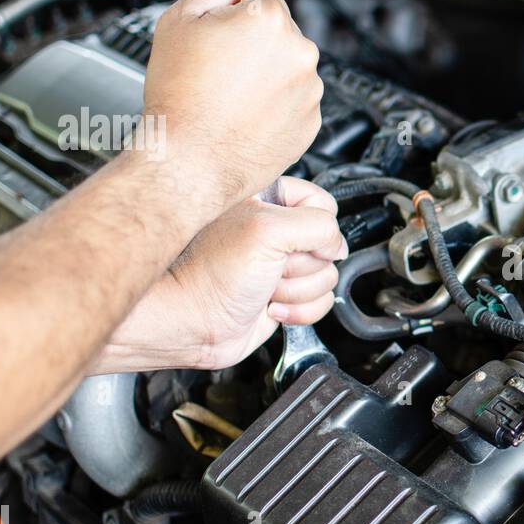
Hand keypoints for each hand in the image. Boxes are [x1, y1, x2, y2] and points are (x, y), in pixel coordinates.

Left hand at [93, 178, 346, 372]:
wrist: (187, 323)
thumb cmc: (208, 275)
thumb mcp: (267, 230)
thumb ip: (316, 225)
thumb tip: (336, 246)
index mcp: (266, 201)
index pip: (321, 203)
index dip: (317, 227)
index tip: (295, 240)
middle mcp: (274, 232)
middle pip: (327, 245)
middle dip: (303, 264)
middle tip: (271, 268)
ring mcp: (278, 267)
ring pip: (325, 276)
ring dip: (298, 291)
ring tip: (265, 290)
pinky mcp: (282, 297)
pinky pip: (318, 303)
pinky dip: (299, 311)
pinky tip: (268, 308)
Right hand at [133, 0, 323, 214]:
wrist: (191, 160)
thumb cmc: (180, 96)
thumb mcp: (177, 20)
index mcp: (270, 20)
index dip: (235, 15)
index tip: (221, 37)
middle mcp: (300, 52)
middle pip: (278, 34)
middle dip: (254, 46)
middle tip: (221, 72)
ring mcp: (310, 90)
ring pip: (287, 69)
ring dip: (266, 77)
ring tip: (231, 98)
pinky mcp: (311, 122)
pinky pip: (294, 103)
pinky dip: (275, 107)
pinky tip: (246, 117)